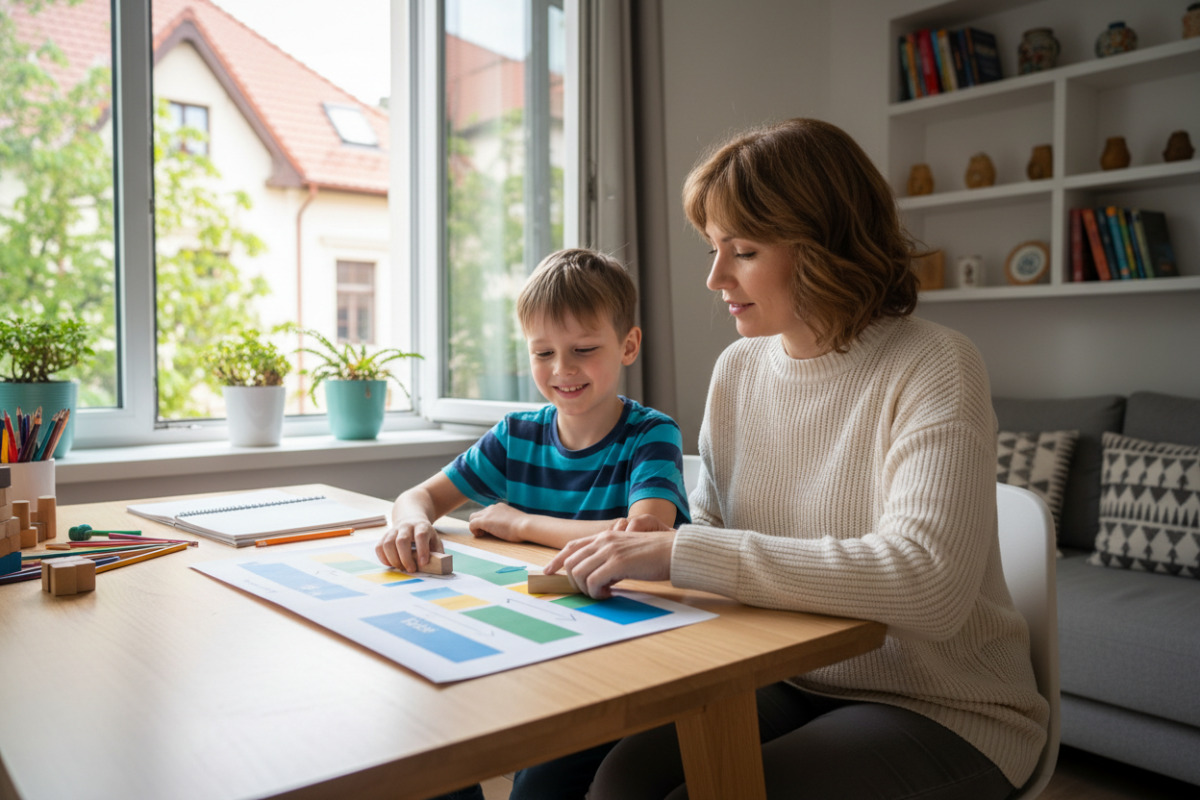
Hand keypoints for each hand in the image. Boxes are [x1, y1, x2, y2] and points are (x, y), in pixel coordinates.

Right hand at [375, 518, 443, 572]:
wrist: (411, 519)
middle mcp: (406, 526)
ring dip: (393, 559)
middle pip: (402, 540)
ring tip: (401, 568)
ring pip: (388, 543)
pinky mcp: (385, 536)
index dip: (422, 550)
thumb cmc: (425, 535)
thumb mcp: (435, 539)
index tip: (423, 563)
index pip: (421, 536)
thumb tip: (438, 566)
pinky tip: (391, 564)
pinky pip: (379, 547)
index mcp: (422, 526)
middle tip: (411, 569)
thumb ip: (437, 551)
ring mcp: (394, 530)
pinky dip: (383, 558)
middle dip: (406, 558)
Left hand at [467, 503, 527, 541]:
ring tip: (483, 535)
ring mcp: (488, 513)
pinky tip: (480, 536)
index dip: (487, 521)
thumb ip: (508, 520)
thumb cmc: (523, 526)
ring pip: (472, 517)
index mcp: (500, 506)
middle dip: (479, 523)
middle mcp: (493, 507)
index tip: (492, 529)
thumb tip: (508, 526)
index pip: (487, 511)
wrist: (525, 525)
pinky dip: (473, 530)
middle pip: (478, 513)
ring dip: (476, 526)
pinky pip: (471, 524)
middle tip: (486, 533)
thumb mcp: (515, 520)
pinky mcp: (484, 521)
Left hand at [543, 515, 675, 598]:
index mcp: (605, 536)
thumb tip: (596, 578)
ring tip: (602, 593)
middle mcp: (604, 540)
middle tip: (591, 591)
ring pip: (578, 573)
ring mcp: (609, 550)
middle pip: (570, 562)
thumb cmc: (654, 555)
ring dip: (586, 589)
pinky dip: (597, 593)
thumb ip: (609, 559)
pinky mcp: (617, 563)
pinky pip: (593, 582)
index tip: (547, 572)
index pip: (572, 546)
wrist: (674, 551)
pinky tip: (610, 594)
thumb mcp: (626, 552)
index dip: (556, 560)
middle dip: (574, 581)